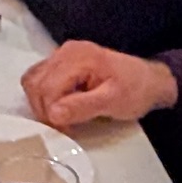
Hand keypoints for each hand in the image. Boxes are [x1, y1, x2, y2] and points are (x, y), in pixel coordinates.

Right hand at [23, 42, 173, 126]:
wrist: (149, 81)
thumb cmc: (135, 90)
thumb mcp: (113, 101)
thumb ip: (82, 106)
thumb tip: (53, 114)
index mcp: (78, 57)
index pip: (48, 88)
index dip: (52, 114)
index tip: (66, 130)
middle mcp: (65, 51)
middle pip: (36, 84)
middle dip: (45, 110)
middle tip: (64, 127)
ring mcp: (62, 55)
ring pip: (33, 81)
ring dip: (41, 104)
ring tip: (62, 118)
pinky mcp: (62, 62)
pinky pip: (39, 78)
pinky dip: (44, 96)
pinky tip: (60, 106)